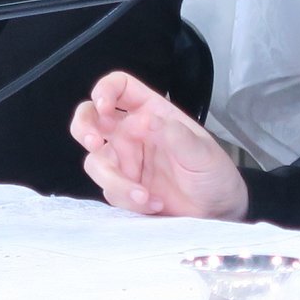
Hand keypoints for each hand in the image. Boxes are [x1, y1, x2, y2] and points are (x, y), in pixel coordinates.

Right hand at [70, 71, 247, 219]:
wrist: (215, 210)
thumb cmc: (213, 173)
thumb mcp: (203, 153)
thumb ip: (178, 137)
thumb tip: (149, 120)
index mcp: (153, 112)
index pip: (121, 88)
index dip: (106, 90)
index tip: (104, 106)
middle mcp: (133, 133)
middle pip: (91, 118)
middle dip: (83, 127)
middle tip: (95, 143)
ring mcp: (125, 161)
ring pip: (95, 160)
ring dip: (115, 180)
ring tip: (144, 196)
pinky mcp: (121, 187)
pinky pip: (109, 190)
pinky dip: (127, 199)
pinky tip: (152, 204)